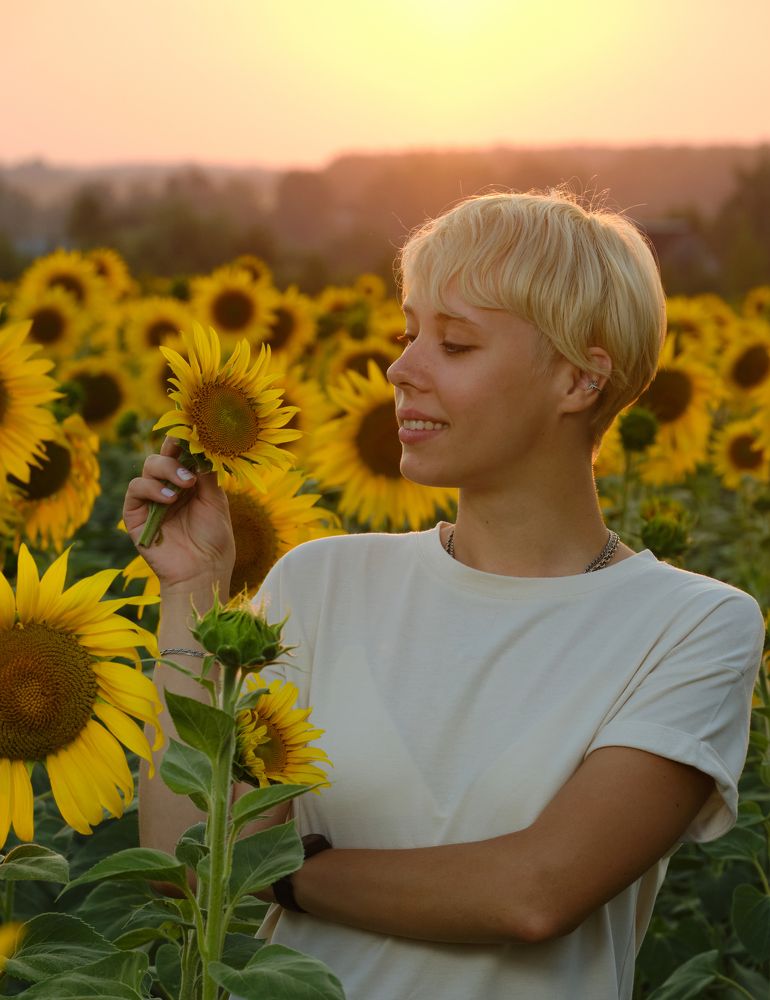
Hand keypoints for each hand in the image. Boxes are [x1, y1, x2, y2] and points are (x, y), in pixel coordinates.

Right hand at [123, 437, 234, 591]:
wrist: (203, 571)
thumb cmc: (214, 540)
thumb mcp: (216, 501)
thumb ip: (208, 474)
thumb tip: (204, 445)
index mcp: (188, 482)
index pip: (181, 453)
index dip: (184, 441)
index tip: (194, 432)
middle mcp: (168, 487)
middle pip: (162, 455)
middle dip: (175, 452)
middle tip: (190, 460)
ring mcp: (151, 500)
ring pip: (148, 468)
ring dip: (166, 470)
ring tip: (185, 486)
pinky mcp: (135, 515)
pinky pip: (135, 489)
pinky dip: (151, 488)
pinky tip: (169, 498)